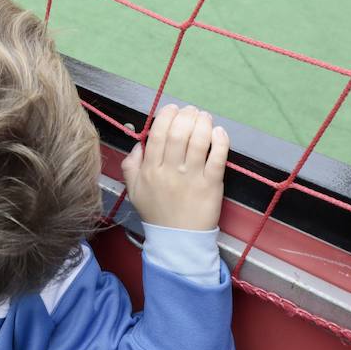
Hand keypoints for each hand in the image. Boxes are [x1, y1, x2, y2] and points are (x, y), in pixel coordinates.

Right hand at [121, 104, 227, 230]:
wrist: (178, 240)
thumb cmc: (157, 212)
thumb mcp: (133, 190)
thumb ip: (130, 165)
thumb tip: (139, 143)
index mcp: (150, 170)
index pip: (157, 134)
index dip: (166, 116)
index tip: (173, 109)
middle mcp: (170, 171)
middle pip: (178, 133)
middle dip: (186, 115)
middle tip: (192, 111)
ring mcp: (192, 177)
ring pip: (198, 141)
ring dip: (203, 123)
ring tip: (205, 118)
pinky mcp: (211, 185)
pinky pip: (218, 158)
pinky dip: (220, 141)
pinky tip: (219, 132)